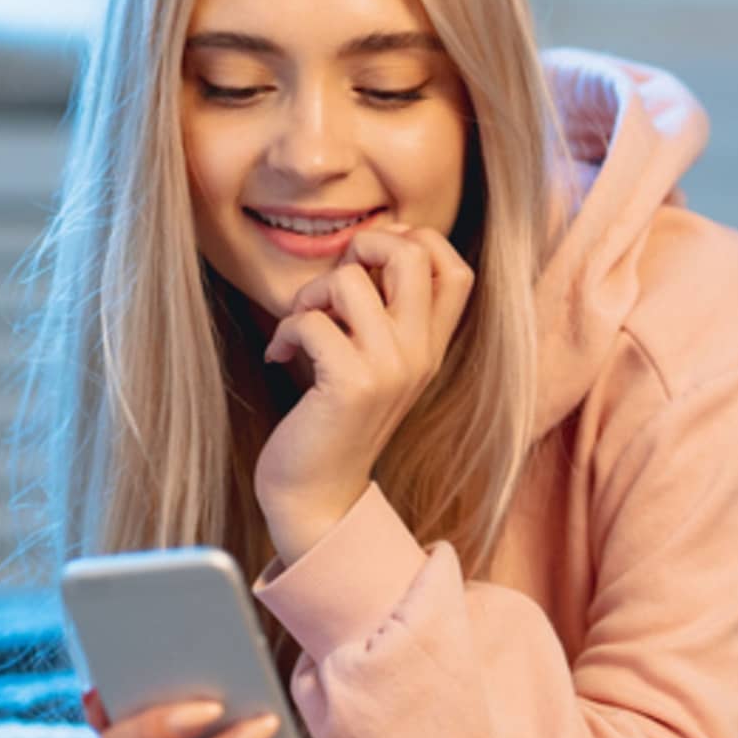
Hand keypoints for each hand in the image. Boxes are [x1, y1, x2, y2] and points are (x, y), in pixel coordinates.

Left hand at [254, 224, 474, 558]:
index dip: (414, 243)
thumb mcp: (374, 363)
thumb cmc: (332, 419)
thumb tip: (366, 248)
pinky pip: (312, 321)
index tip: (370, 265)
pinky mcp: (352, 385)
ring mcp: (391, 369)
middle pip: (413, 254)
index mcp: (431, 346)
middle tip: (336, 280)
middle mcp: (420, 353)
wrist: (316, 494)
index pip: (456, 268)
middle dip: (362, 245)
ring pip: (350, 280)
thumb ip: (383, 315)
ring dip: (310, 294)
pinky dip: (286, 331)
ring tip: (301, 324)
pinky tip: (281, 356)